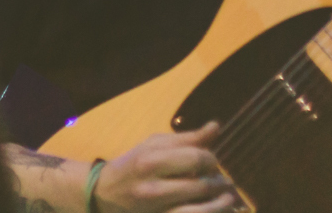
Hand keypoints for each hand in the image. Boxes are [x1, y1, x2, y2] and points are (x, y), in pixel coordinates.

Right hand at [95, 122, 238, 212]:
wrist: (105, 194)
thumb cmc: (134, 164)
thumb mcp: (155, 144)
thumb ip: (187, 138)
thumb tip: (216, 127)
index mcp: (152, 159)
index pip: (196, 158)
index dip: (212, 160)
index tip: (213, 163)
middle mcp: (153, 186)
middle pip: (200, 185)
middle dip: (219, 183)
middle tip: (224, 182)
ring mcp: (155, 209)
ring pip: (198, 210)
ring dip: (219, 204)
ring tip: (227, 198)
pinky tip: (214, 209)